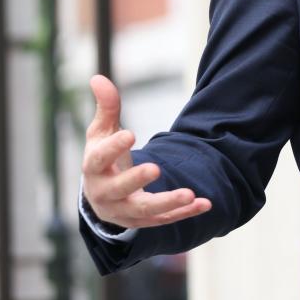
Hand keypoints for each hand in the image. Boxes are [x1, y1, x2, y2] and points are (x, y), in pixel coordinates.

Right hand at [82, 74, 211, 228]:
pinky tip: (205, 203)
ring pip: (145, 211)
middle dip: (137, 180)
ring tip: (190, 193)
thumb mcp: (101, 132)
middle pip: (120, 189)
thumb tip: (98, 77)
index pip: (100, 159)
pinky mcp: (144, 221)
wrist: (101, 197)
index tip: (130, 133)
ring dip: (168, 202)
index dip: (114, 147)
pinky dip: (185, 213)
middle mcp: (106, 194)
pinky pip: (166, 220)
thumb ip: (106, 107)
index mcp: (93, 168)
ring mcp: (125, 211)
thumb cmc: (103, 157)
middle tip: (156, 167)